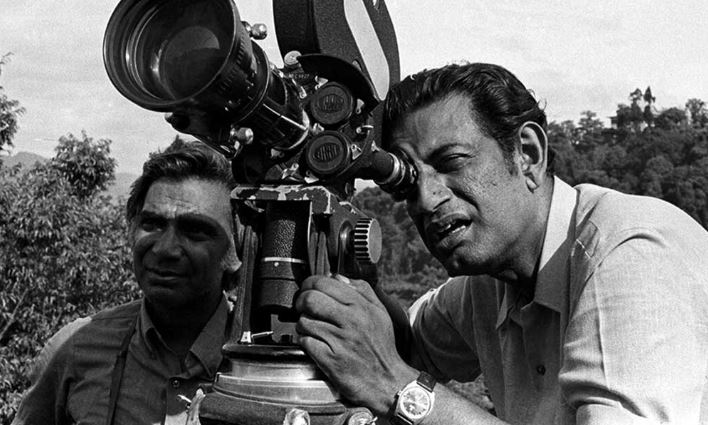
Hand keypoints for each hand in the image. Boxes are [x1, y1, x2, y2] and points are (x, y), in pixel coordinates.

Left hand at [294, 274, 416, 414]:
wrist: (387, 381)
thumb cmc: (381, 347)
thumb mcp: (380, 313)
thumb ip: (361, 290)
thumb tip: (337, 277)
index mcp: (361, 307)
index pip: (324, 283)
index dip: (310, 284)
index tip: (308, 289)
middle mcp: (350, 321)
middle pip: (310, 299)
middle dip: (300, 301)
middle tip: (303, 307)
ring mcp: (339, 340)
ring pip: (304, 321)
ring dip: (303, 324)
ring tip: (312, 328)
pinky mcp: (329, 359)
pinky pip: (305, 342)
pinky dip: (305, 342)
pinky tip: (314, 343)